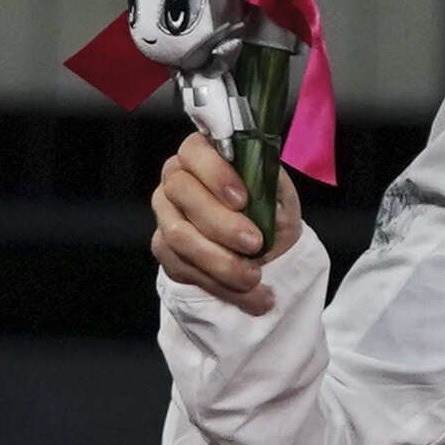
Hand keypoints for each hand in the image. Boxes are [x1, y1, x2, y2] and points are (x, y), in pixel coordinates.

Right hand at [149, 132, 301, 314]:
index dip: (215, 173)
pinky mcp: (163, 248)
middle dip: (221, 224)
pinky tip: (246, 293)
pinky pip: (181, 266)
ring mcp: (165, 215)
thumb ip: (271, 182)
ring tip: (254, 277)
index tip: (242, 199)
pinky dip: (217, 283)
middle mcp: (176, 181)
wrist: (267, 254)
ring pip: (179, 236)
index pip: (195, 150)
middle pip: (183, 194)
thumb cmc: (271, 215)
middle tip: (256, 244)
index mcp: (203, 157)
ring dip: (220, 261)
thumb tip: (264, 175)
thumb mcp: (281, 197)